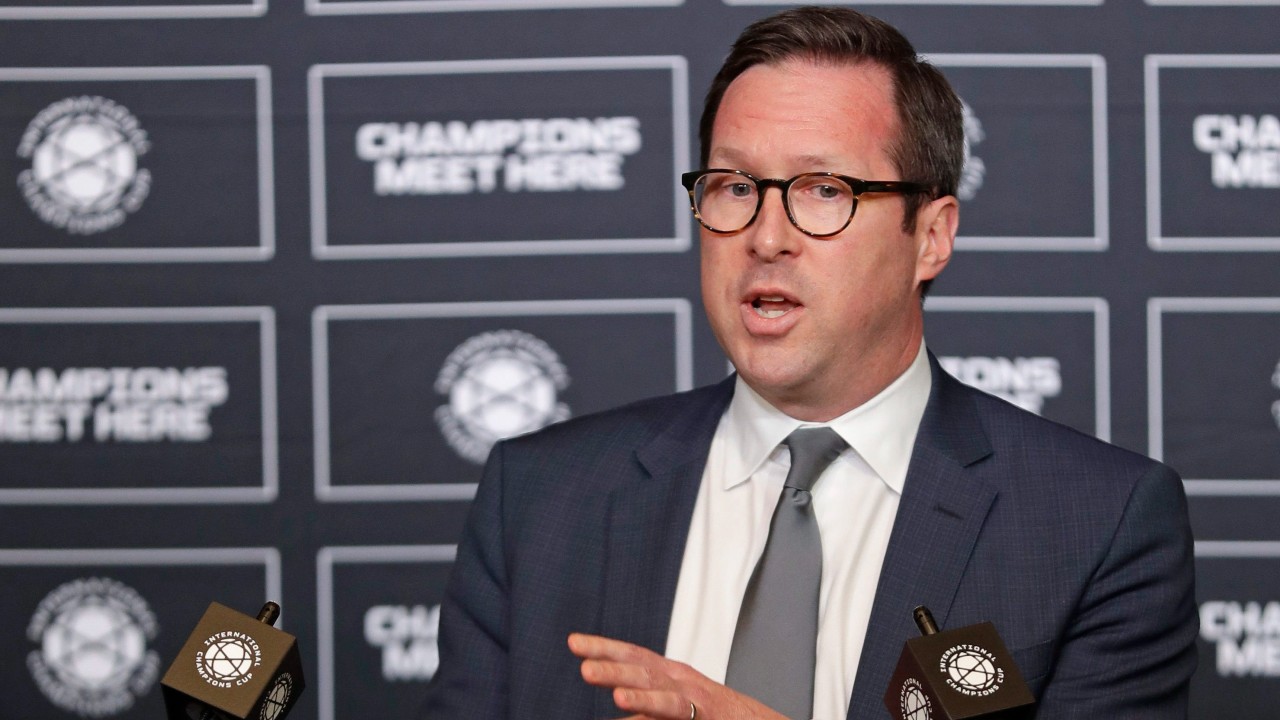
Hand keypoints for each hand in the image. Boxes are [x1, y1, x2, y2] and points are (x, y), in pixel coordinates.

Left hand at [568, 633, 788, 719]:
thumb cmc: (710, 714)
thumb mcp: (672, 706)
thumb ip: (643, 712)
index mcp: (669, 673)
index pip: (633, 655)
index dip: (604, 647)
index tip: (574, 642)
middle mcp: (681, 682)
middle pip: (644, 671)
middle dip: (614, 668)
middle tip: (584, 667)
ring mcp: (696, 701)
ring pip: (664, 698)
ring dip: (641, 696)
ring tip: (618, 696)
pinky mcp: (706, 718)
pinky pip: (678, 718)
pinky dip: (655, 715)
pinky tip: (633, 715)